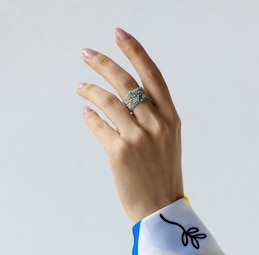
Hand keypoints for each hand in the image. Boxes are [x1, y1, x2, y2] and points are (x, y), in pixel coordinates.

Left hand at [77, 28, 183, 222]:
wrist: (161, 210)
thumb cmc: (163, 176)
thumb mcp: (169, 142)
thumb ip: (155, 118)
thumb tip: (126, 97)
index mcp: (171, 119)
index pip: (152, 76)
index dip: (135, 52)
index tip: (119, 34)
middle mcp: (156, 124)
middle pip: (126, 82)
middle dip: (103, 63)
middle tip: (86, 54)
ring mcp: (138, 137)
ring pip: (108, 100)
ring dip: (90, 90)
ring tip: (80, 87)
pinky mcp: (119, 152)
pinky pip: (98, 125)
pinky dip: (89, 117)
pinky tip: (86, 114)